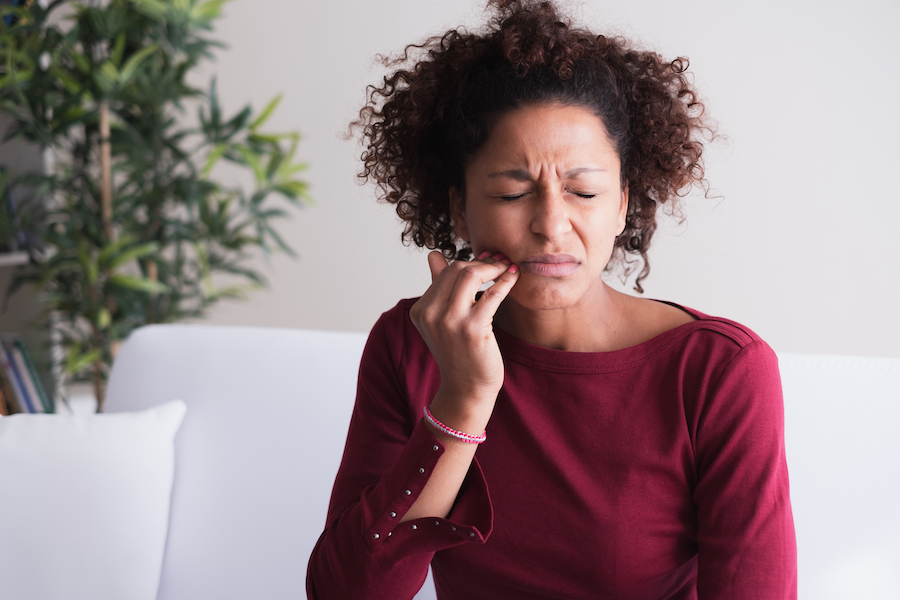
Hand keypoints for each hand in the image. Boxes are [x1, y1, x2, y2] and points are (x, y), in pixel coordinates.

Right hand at [409, 250, 518, 429]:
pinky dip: (505, 281)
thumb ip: (438, 287)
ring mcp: (450, 322)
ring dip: (493, 267)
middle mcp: (431, 314)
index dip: (470, 263)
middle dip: (482, 262)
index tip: (487, 261)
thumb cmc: (458, 353)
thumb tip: (434, 255)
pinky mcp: (472, 329)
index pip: (445, 271)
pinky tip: (514, 277)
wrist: (466, 389)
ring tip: (506, 268)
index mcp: (420, 310)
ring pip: (470, 275)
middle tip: (500, 263)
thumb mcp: (442, 320)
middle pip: (457, 269)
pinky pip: (492, 293)